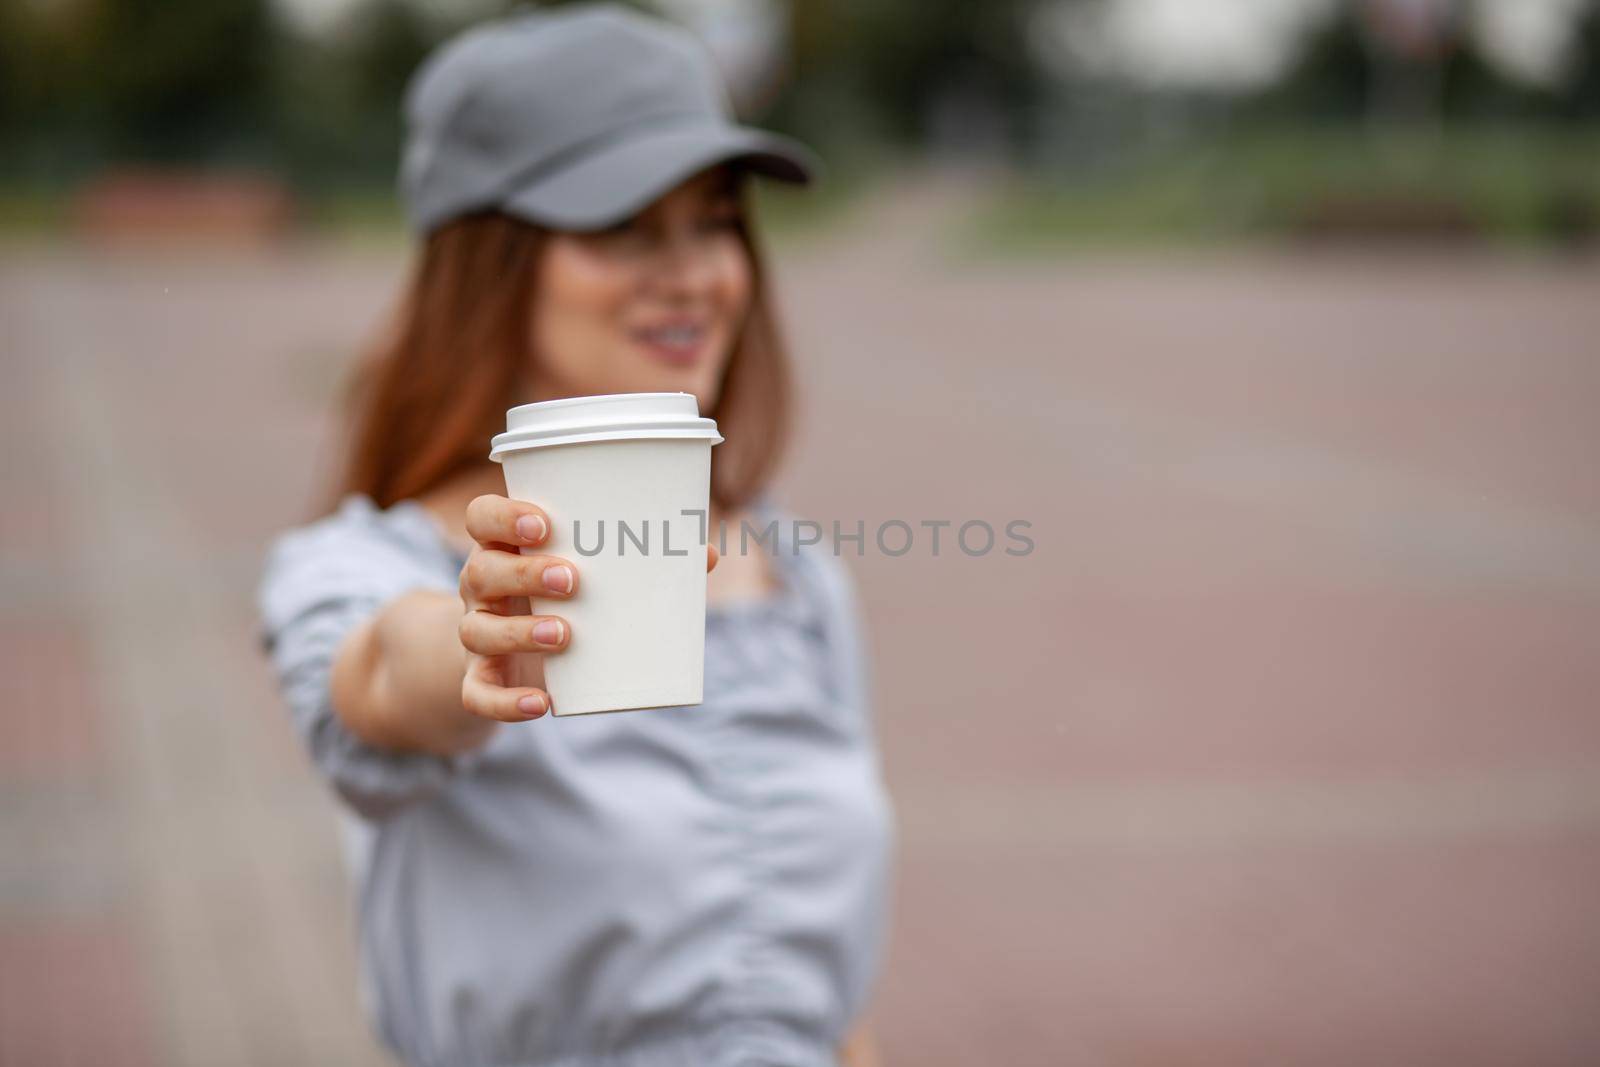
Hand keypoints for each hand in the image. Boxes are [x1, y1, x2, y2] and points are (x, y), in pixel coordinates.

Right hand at [456, 494, 715, 720]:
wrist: (514, 661)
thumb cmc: (564, 601)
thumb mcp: (592, 577)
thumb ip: (644, 563)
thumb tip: (707, 555)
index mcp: (505, 548)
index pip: (482, 517)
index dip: (503, 516)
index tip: (543, 525)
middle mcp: (482, 587)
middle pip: (481, 570)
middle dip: (524, 574)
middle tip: (571, 580)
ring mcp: (477, 634)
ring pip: (477, 631)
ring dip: (519, 632)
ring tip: (564, 635)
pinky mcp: (480, 680)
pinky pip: (478, 694)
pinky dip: (506, 702)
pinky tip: (541, 704)